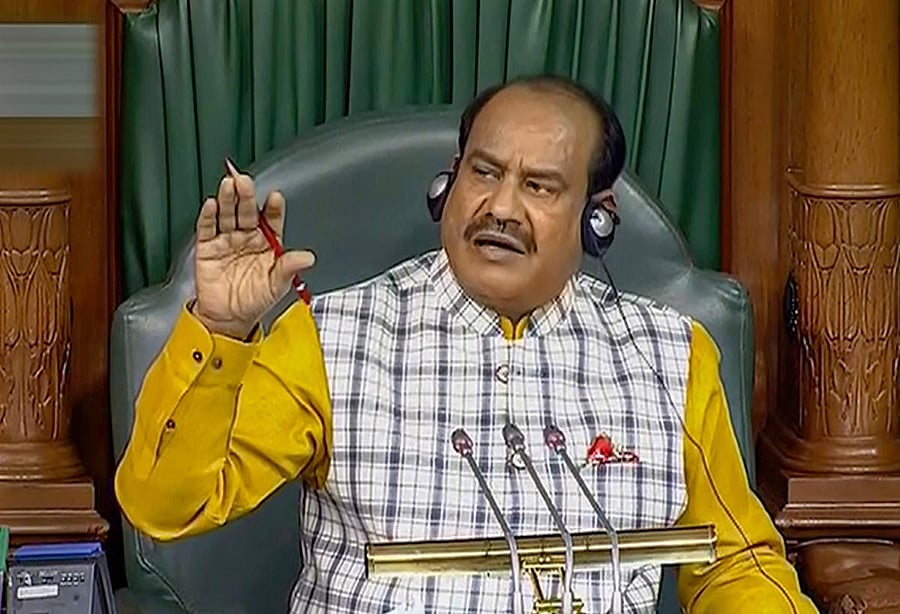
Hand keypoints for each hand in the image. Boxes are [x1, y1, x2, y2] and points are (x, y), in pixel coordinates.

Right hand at [192, 162, 314, 338]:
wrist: (230, 319)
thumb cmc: (256, 299)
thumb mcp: (277, 284)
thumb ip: (289, 267)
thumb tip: (308, 258)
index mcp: (267, 242)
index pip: (271, 219)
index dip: (273, 208)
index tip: (275, 197)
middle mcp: (247, 236)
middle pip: (247, 210)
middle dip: (246, 195)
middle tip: (245, 181)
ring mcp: (227, 240)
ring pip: (227, 214)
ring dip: (228, 199)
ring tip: (229, 184)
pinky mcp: (207, 247)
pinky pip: (207, 228)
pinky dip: (208, 216)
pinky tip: (212, 204)